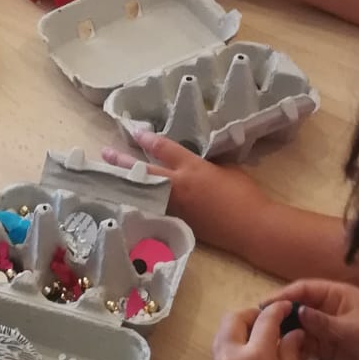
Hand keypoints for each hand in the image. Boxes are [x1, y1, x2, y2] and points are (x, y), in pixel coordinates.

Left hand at [102, 129, 266, 250]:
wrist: (252, 227)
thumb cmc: (245, 195)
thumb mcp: (226, 169)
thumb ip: (207, 164)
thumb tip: (197, 162)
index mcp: (192, 168)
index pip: (163, 149)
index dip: (146, 139)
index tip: (133, 132)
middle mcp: (179, 186)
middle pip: (144, 172)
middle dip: (123, 162)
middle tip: (106, 154)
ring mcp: (177, 207)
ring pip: (144, 193)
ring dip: (128, 185)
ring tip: (111, 180)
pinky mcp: (179, 224)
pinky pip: (154, 211)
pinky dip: (142, 205)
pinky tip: (131, 203)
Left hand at [212, 301, 312, 359]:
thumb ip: (290, 350)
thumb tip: (293, 331)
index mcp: (255, 355)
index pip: (265, 320)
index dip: (278, 311)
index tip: (287, 308)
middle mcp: (230, 357)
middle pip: (233, 320)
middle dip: (251, 314)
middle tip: (269, 321)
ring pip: (222, 334)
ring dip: (238, 328)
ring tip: (260, 335)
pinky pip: (220, 352)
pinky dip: (232, 344)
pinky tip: (251, 352)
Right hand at [269, 279, 358, 359]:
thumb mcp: (352, 331)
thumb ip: (324, 322)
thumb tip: (297, 311)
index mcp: (338, 295)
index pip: (305, 289)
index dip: (284, 295)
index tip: (264, 306)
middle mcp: (330, 308)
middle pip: (299, 306)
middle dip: (280, 314)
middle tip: (257, 325)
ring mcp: (328, 329)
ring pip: (299, 326)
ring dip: (284, 332)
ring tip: (265, 341)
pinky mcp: (328, 348)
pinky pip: (306, 343)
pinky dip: (294, 346)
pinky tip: (282, 353)